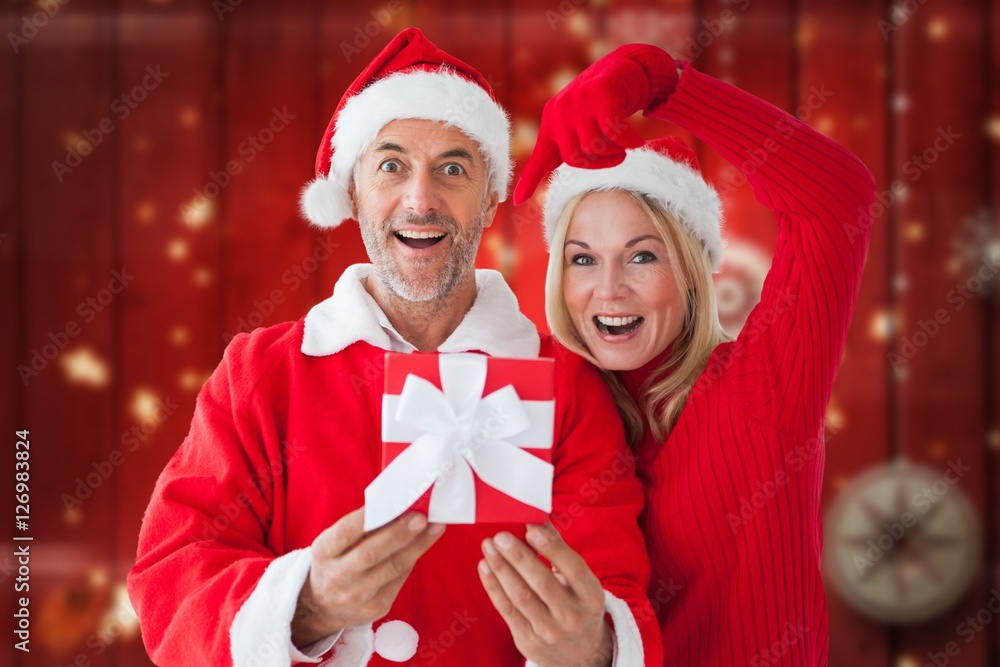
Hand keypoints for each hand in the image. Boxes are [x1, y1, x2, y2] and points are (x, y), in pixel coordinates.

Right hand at [292, 507, 445, 646]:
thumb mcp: (335, 544)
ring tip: (435, 527)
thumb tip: (397, 506)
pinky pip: (400, 579)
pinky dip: (413, 558)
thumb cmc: (336, 562)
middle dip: (399, 534)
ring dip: (417, 546)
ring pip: (392, 568)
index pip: (344, 533)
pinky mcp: (376, 608)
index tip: (390, 503)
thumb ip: (360, 527)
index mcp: (324, 553)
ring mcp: (357, 596)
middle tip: (421, 517)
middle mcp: (337, 577)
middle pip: (370, 554)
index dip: (366, 518)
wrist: (324, 606)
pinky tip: (425, 543)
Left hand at [478, 523, 611, 666]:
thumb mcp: (580, 582)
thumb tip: (539, 520)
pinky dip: (494, 587)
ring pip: (521, 596)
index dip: (552, 547)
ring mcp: (549, 631)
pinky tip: (485, 567)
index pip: (573, 568)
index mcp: (590, 596)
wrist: (581, 654)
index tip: (531, 528)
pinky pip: (507, 610)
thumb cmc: (577, 605)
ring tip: (488, 547)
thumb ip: (560, 551)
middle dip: (519, 557)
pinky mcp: (528, 640)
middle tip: (501, 536)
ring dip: (501, 569)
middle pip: (542, 583)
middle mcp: (572, 616)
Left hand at [514, 43, 679, 204]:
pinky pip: (615, 133)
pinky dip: (630, 141)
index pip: (540, 158)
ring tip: (623, 145)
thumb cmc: (599, 108)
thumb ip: (566, 150)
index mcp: (551, 123)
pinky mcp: (601, 94)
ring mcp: (579, 101)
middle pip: (575, 158)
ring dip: (616, 152)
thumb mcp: (578, 127)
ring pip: (595, 146)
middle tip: (616, 157)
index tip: (517, 201)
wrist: (623, 69)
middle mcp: (560, 111)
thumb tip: (556, 176)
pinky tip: (637, 141)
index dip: (529, 181)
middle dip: (599, 163)